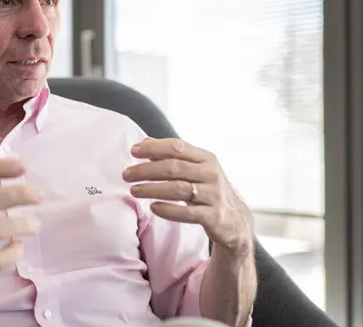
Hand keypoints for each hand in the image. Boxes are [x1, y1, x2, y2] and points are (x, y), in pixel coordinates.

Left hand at [123, 138, 252, 257]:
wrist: (235, 219)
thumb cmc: (208, 189)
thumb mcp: (195, 169)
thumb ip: (172, 156)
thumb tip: (144, 142)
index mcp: (206, 158)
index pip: (177, 147)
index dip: (154, 147)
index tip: (133, 151)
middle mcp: (211, 174)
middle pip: (174, 168)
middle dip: (146, 170)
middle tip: (127, 174)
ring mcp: (214, 196)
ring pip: (178, 189)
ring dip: (152, 189)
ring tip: (134, 191)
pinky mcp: (214, 216)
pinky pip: (188, 213)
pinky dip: (168, 210)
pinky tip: (153, 208)